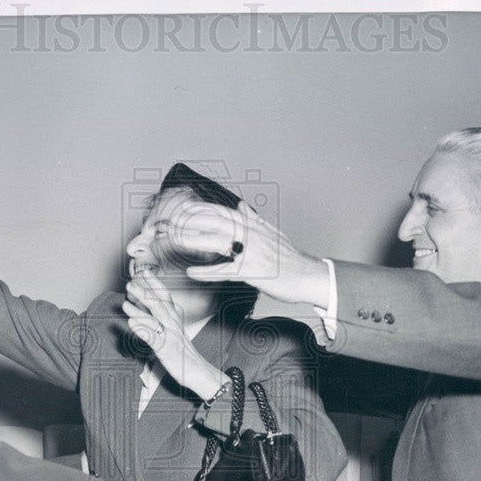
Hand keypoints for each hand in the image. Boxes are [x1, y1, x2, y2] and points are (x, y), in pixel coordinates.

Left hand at [123, 269, 226, 400]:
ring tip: (125, 302)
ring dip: (139, 309)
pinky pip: (153, 338)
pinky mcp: (167, 350)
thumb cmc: (185, 355)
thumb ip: (159, 322)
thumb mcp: (173, 334)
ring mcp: (170, 337)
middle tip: (130, 283)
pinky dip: (142, 330)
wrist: (202, 373)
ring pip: (155, 318)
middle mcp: (173, 325)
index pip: (165, 297)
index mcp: (175, 320)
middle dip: (144, 292)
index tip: (144, 272)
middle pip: (159, 304)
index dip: (155, 284)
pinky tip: (131, 324)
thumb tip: (141, 312)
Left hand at [158, 199, 329, 307]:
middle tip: (170, 221)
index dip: (201, 209)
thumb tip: (242, 205)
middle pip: (216, 222)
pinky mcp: (253, 271)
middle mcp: (251, 234)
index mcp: (253, 225)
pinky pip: (226, 271)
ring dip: (195, 240)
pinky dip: (208, 272)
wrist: (309, 275)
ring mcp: (252, 251)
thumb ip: (255, 220)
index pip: (222, 212)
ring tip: (175, 239)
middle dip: (192, 220)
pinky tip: (192, 273)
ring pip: (219, 241)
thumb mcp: (274, 233)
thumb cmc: (290, 258)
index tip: (181, 207)